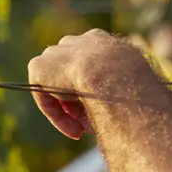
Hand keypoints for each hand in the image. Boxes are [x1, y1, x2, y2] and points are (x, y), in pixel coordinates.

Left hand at [27, 30, 156, 139]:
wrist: (111, 72)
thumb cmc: (132, 80)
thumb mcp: (132, 82)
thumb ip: (122, 87)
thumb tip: (132, 106)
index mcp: (100, 41)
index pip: (92, 65)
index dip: (97, 90)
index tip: (106, 108)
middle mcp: (77, 42)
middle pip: (73, 75)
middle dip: (80, 101)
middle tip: (92, 123)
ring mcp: (55, 53)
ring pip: (58, 87)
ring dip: (70, 110)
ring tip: (83, 131)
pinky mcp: (39, 66)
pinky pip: (44, 95)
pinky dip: (57, 115)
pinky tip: (73, 128)